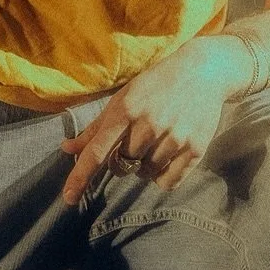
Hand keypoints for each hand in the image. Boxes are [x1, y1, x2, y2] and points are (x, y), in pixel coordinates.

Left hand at [59, 37, 239, 203]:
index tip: (67, 199)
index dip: (80, 177)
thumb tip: (66, 149)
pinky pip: (167, 182)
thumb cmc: (155, 85)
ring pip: (145, 174)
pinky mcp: (195, 148)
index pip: (97, 152)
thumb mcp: (123, 99)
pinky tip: (167, 155)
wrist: (203, 71)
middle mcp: (149, 124)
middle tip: (136, 139)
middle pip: (122, 165)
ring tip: (156, 140)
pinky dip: (162, 175)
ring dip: (144, 166)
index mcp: (125, 110)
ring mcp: (174, 137)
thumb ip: (95, 128)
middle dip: (122, 159)